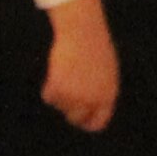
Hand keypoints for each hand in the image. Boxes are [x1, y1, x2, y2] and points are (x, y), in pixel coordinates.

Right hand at [42, 0, 121, 132]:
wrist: (84, 32)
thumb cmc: (95, 47)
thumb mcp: (106, 72)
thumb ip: (100, 92)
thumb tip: (90, 108)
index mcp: (108, 96)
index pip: (97, 123)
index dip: (86, 123)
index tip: (78, 121)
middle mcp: (92, 100)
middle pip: (74, 118)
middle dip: (68, 109)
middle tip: (65, 95)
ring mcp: (75, 95)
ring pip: (60, 105)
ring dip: (59, 92)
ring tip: (65, 72)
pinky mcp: (59, 88)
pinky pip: (48, 97)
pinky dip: (49, 88)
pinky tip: (56, 72)